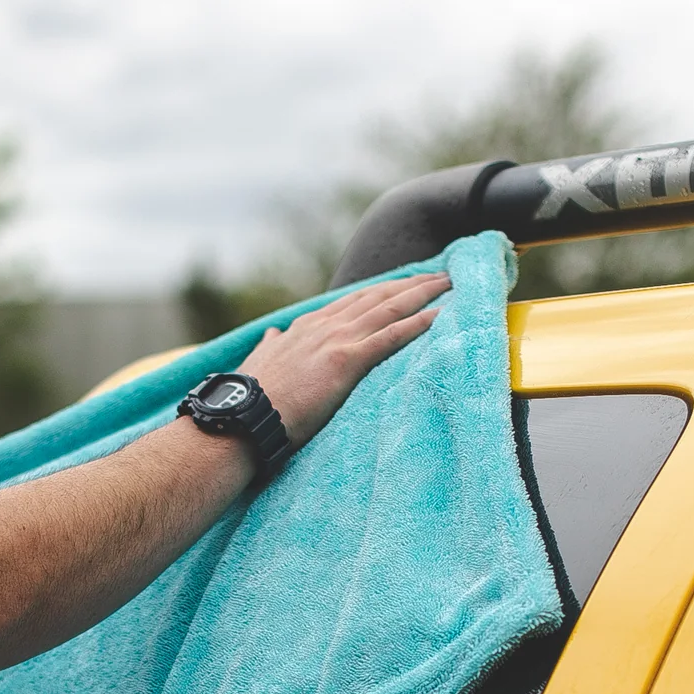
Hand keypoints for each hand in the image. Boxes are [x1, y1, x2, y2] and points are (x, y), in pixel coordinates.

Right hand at [238, 272, 449, 447]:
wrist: (244, 417)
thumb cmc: (251, 399)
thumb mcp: (261, 363)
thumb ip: (272, 346)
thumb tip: (274, 334)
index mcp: (306, 328)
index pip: (352, 301)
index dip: (381, 290)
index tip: (404, 284)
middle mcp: (324, 326)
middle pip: (377, 297)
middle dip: (410, 284)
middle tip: (441, 275)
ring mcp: (335, 341)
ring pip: (388, 308)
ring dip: (422, 294)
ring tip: (449, 285)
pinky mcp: (344, 362)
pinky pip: (389, 337)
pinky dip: (416, 324)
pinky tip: (438, 315)